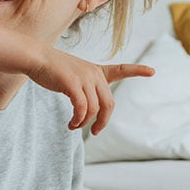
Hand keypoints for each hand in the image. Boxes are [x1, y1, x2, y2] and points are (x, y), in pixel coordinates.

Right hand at [30, 48, 153, 133]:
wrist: (36, 58)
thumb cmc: (53, 70)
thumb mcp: (74, 77)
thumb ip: (85, 91)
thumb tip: (88, 114)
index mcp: (96, 71)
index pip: (121, 69)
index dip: (137, 71)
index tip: (153, 71)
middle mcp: (94, 74)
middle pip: (108, 104)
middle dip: (103, 121)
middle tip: (95, 132)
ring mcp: (84, 77)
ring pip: (94, 109)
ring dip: (85, 123)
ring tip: (74, 125)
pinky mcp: (72, 83)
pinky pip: (81, 108)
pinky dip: (78, 120)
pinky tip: (71, 123)